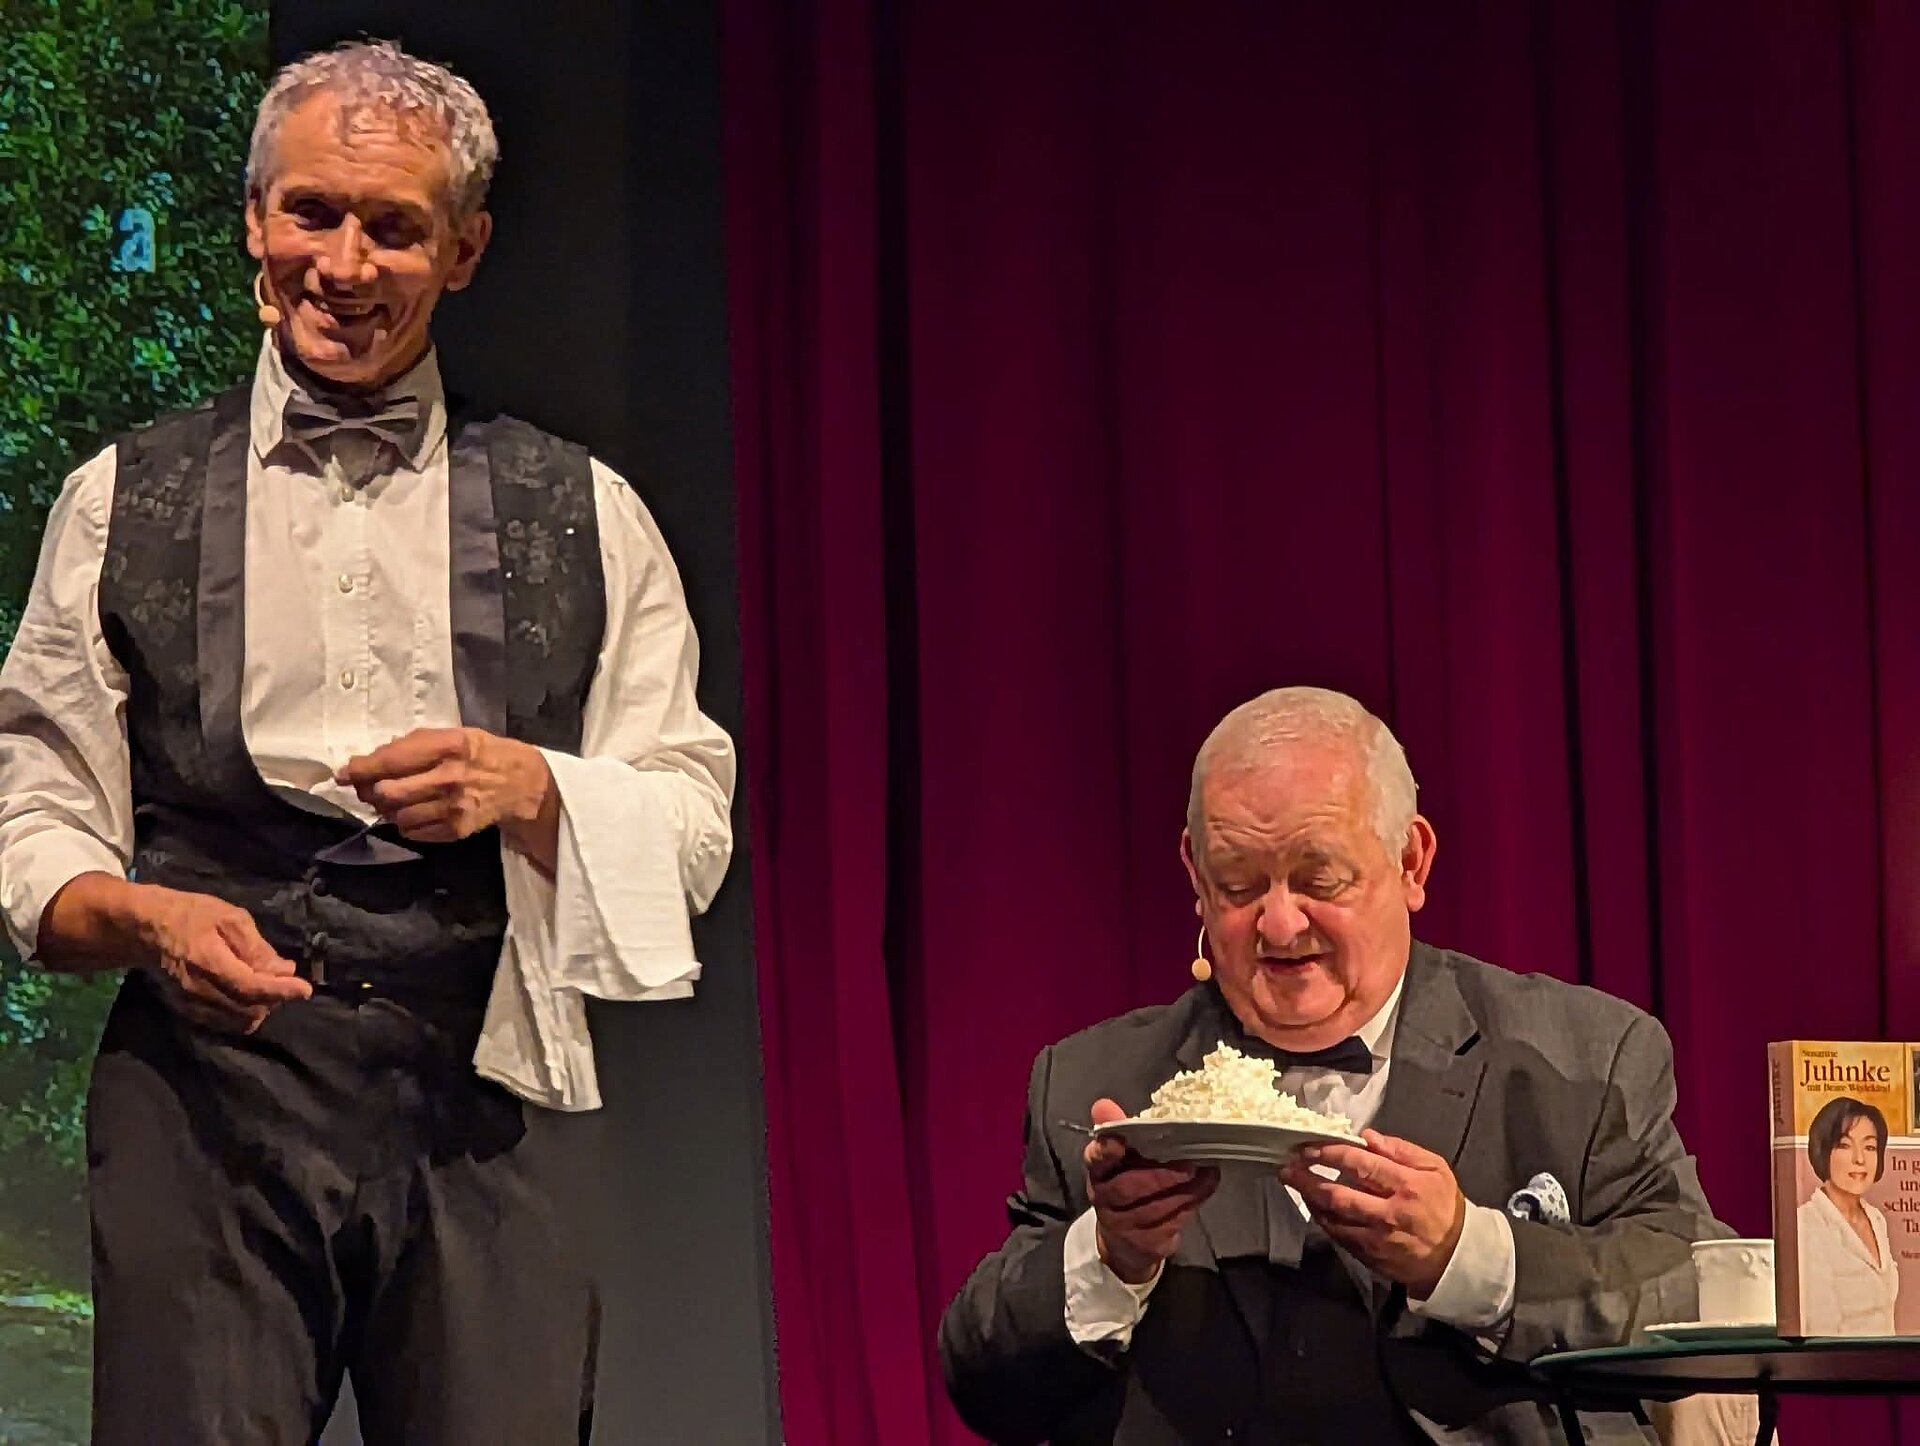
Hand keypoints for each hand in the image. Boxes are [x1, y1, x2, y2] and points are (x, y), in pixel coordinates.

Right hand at [131, 886, 310, 1032]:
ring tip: (265, 985)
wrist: (146, 929)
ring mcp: (190, 1004)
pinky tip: (247, 995)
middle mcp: (198, 991)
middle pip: (248, 1009)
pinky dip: (242, 1013)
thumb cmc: (190, 914)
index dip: (281, 991)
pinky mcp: (186, 1011)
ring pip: (237, 1021)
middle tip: (283, 979)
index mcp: (209, 963)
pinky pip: (222, 1022)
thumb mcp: (229, 918)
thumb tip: (284, 970)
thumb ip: (257, 947)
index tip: (305, 990)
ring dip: (259, 1008)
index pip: (252, 987)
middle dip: (273, 998)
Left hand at [337, 726, 553, 849]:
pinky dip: (405, 823)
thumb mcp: (454, 735)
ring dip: (388, 809)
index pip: (392, 760)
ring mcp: (453, 807)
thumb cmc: (482, 753)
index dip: (361, 768)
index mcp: (448, 746)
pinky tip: (416, 811)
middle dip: (371, 791)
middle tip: (369, 788)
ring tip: (396, 800)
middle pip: (388, 793)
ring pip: (397, 816)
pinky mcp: (456, 830)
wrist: (522, 784)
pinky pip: (413, 832)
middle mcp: (449, 777)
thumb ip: (415, 744)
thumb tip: (373, 759)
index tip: (343, 773)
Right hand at [1084, 1097, 1219, 1284]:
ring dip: (1182, 1190)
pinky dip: (1192, 1202)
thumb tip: (1104, 1105)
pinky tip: (1207, 1185)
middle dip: (1157, 1176)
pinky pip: (1171, 1223)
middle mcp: (1105, 1199)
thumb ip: (1119, 1130)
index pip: (1096, 1160)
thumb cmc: (1129, 1184)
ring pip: (1153, 1209)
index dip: (1105, 1151)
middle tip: (1187, 1163)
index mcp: (1099, 1172)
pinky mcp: (1148, 1244)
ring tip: (1205, 1171)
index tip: (1119, 1142)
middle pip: (1126, 1189)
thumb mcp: (1123, 1157)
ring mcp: (1125, 1226)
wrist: (1126, 1242)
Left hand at [1281, 1129, 1466, 1297]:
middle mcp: (1389, 1213)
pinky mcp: (1371, 1256)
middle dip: (1307, 1179)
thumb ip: (1402, 1149)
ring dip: (1310, 1199)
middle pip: (1338, 1194)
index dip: (1329, 1153)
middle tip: (1287, 1167)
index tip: (1308, 1146)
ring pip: (1333, 1218)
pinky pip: (1339, 1236)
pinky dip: (1323, 1220)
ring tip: (1295, 1183)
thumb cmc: (1444, 1207)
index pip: (1360, 1164)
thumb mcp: (1435, 1169)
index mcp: (1406, 1185)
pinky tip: (1315, 1207)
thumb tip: (1369, 1136)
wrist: (1455, 1257)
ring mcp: (1378, 1238)